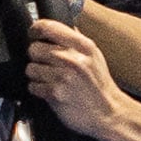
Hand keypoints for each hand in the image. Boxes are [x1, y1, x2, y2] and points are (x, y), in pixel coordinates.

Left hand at [22, 18, 140, 140]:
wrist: (109, 113)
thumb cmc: (100, 86)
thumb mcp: (95, 57)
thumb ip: (77, 41)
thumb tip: (58, 28)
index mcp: (83, 46)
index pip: (49, 27)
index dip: (36, 30)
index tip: (33, 34)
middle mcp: (72, 59)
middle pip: (34, 48)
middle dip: (37, 57)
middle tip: (46, 64)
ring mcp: (63, 76)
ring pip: (31, 68)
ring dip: (36, 75)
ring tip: (50, 80)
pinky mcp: (55, 93)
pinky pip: (33, 86)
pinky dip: (38, 90)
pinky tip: (51, 91)